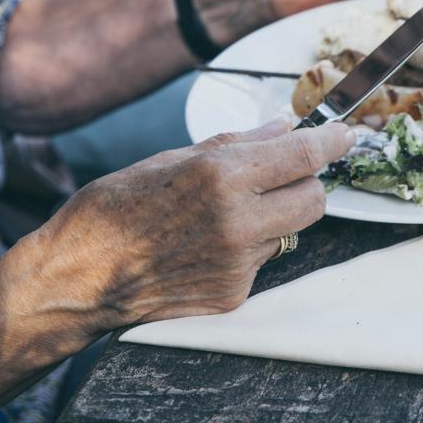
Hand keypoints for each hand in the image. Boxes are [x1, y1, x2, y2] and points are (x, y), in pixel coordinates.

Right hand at [39, 120, 354, 328]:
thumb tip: (282, 128)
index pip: (302, 155)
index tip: (345, 135)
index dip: (331, 142)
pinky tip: (207, 244)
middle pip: (313, 198)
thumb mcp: (170, 159)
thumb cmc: (112, 210)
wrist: (77, 279)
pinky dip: (248, 246)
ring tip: (225, 213)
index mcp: (219, 177)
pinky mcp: (233, 294)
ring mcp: (238, 263)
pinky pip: (263, 260)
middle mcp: (237, 222)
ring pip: (290, 231)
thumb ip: (236, 145)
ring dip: (274, 216)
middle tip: (282, 174)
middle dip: (306, 182)